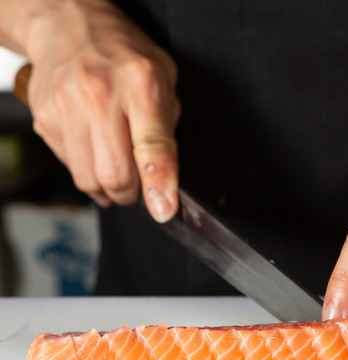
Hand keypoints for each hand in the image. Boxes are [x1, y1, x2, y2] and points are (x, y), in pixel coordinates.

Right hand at [19, 0, 179, 220]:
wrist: (70, 27)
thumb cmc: (124, 55)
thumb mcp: (165, 81)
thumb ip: (167, 131)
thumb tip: (166, 183)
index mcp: (142, 84)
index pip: (152, 145)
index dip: (159, 183)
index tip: (163, 208)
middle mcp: (99, 96)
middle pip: (115, 174)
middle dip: (132, 193)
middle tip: (140, 186)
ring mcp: (66, 108)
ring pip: (88, 179)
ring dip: (108, 187)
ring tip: (118, 168)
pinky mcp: (44, 120)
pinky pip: (69, 166)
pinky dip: (87, 170)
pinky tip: (95, 149)